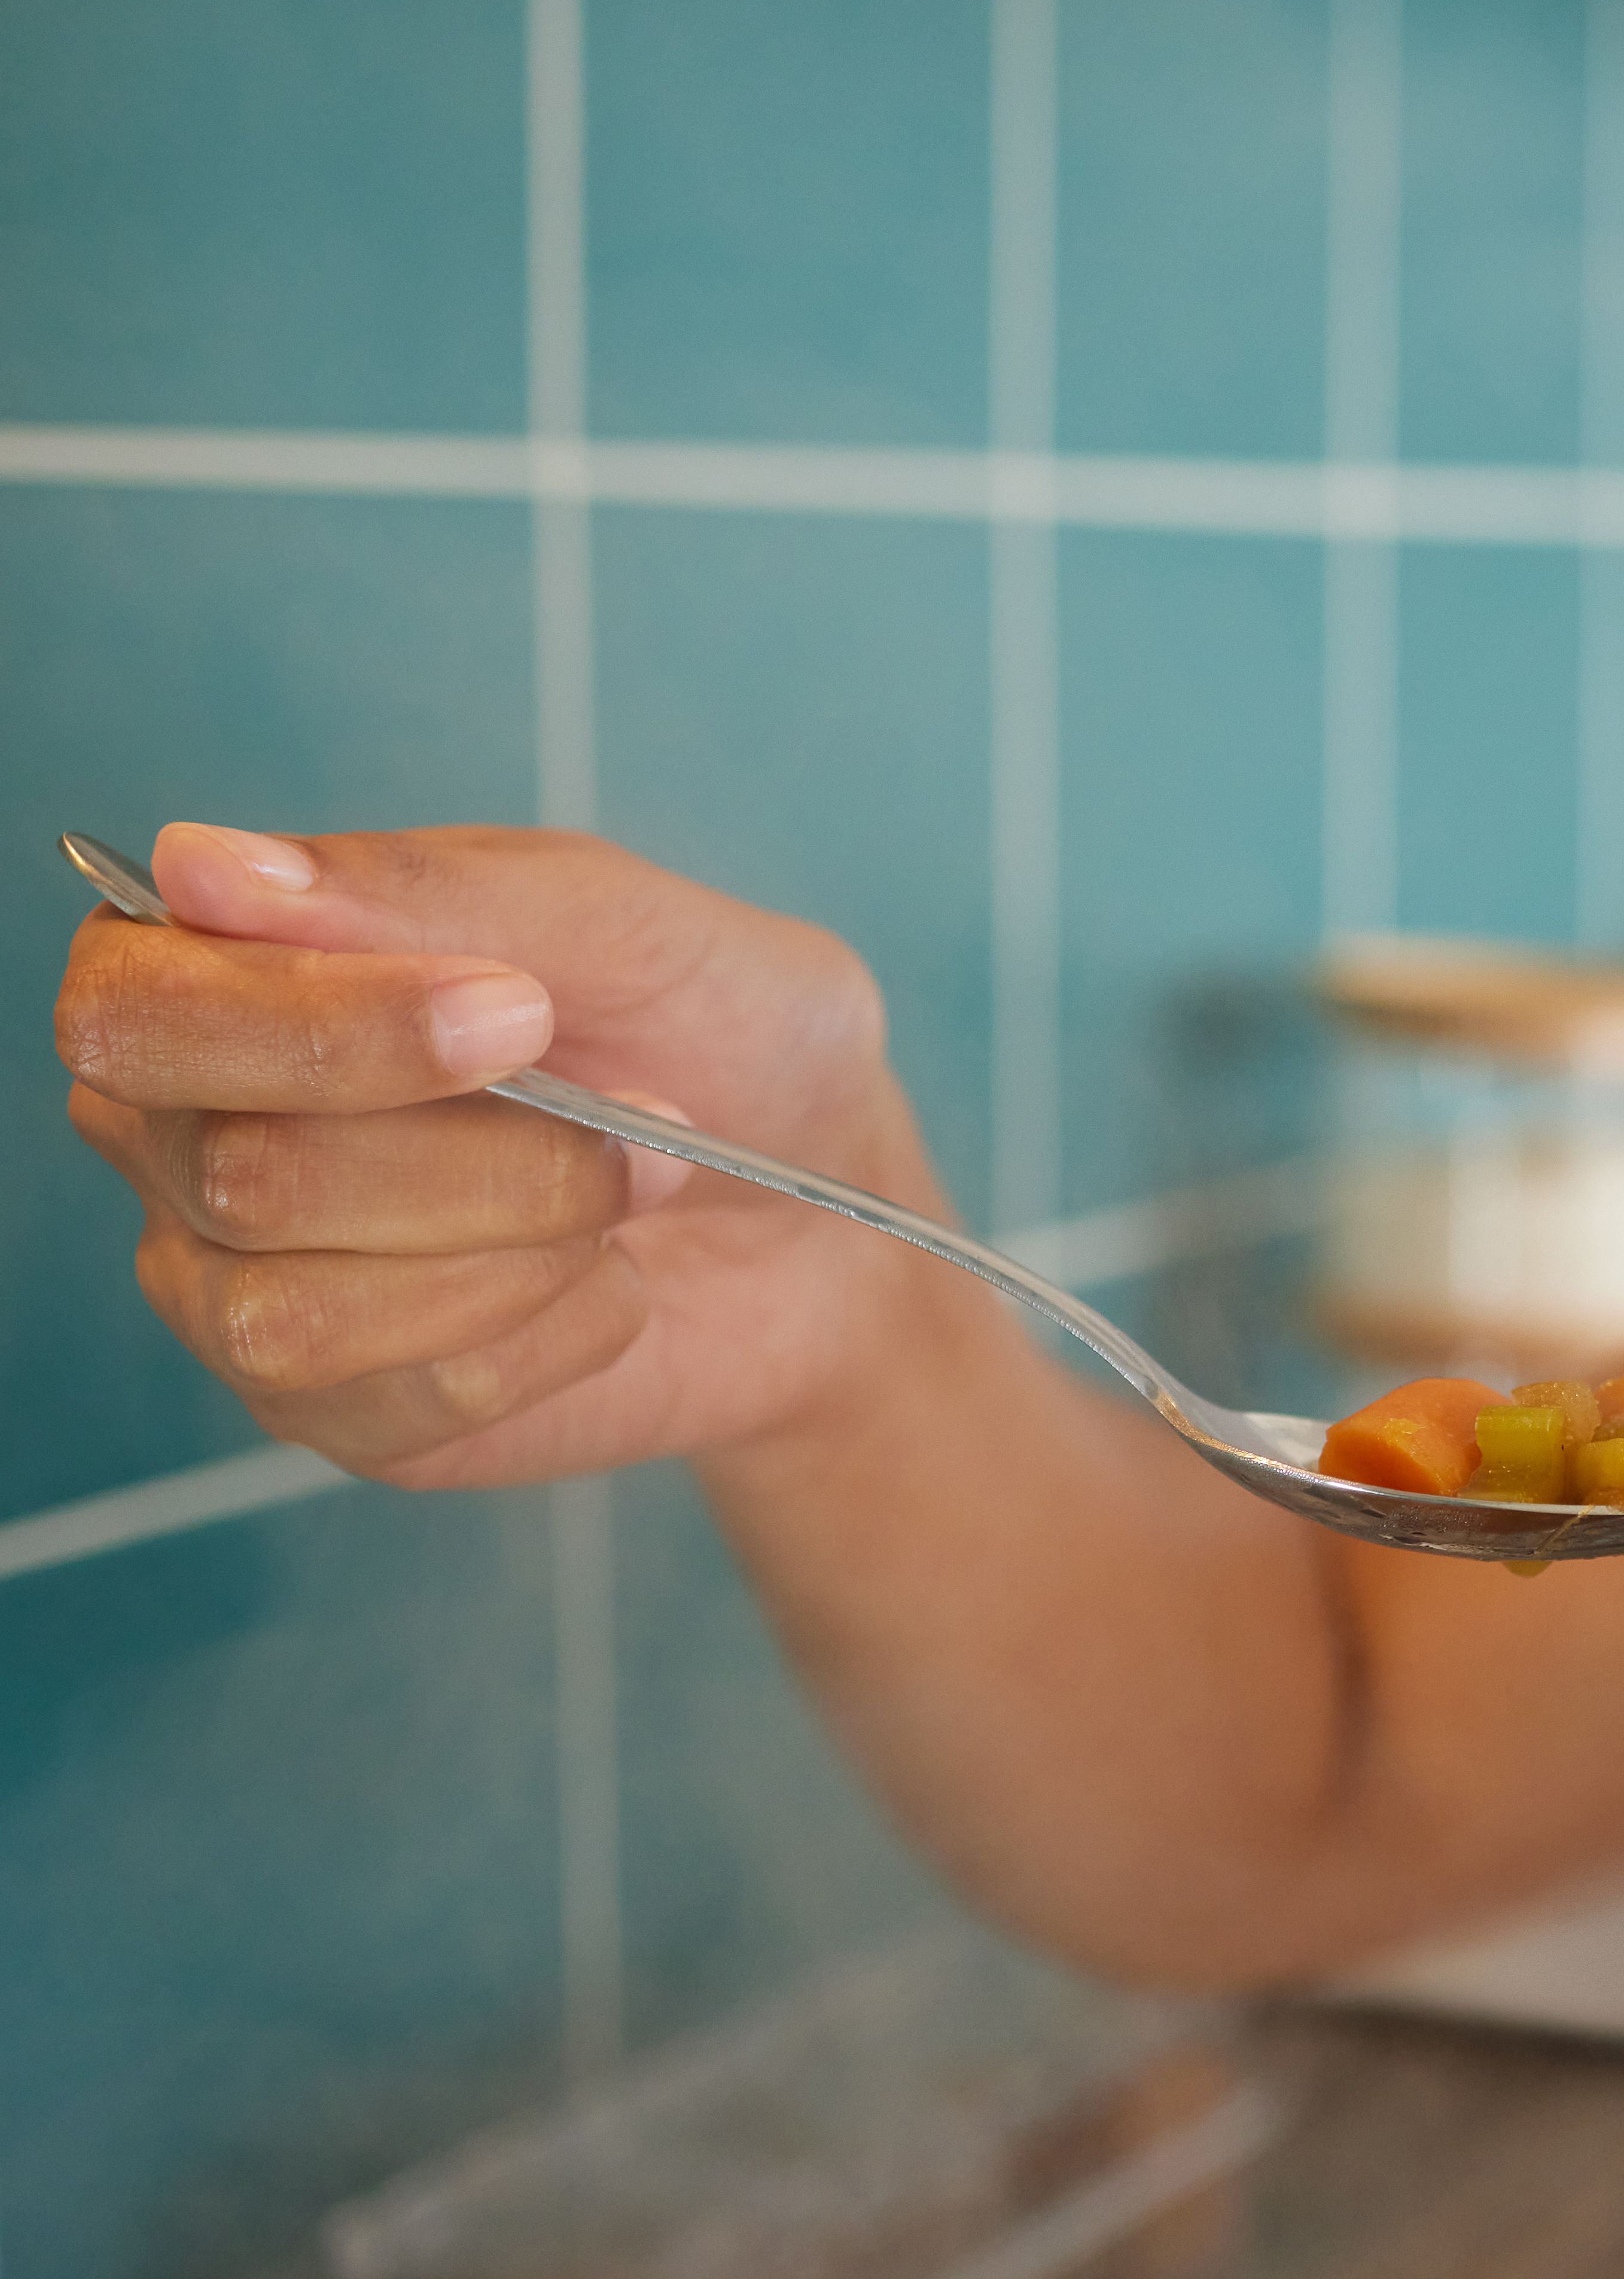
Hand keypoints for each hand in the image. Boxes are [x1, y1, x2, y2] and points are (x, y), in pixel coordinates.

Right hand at [53, 823, 955, 1486]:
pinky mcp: (330, 1410)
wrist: (829, 1217)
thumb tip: (207, 868)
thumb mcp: (640, 928)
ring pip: (302, 1308)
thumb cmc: (723, 1042)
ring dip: (527, 1241)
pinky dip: (553, 1332)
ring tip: (634, 1190)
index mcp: (226, 975)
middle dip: (480, 1153)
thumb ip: (438, 889)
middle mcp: (188, 1132)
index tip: (520, 1010)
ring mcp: (238, 1285)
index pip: (140, 1004)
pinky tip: (609, 1283)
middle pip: (235, 1170)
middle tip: (640, 1119)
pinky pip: (404, 1395)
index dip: (318, 1023)